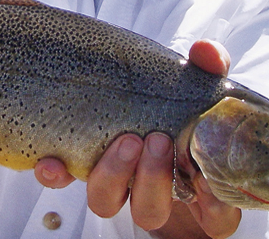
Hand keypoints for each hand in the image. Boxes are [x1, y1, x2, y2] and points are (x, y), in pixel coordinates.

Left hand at [33, 39, 235, 236]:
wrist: (129, 89)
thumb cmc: (172, 98)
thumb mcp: (193, 80)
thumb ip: (207, 68)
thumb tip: (207, 52)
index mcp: (192, 183)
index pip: (215, 215)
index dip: (214, 207)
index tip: (207, 181)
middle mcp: (150, 194)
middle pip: (150, 210)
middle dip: (153, 178)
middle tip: (157, 140)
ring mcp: (110, 185)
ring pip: (106, 203)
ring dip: (113, 174)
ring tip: (125, 140)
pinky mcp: (75, 169)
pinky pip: (62, 183)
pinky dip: (57, 175)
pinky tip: (53, 161)